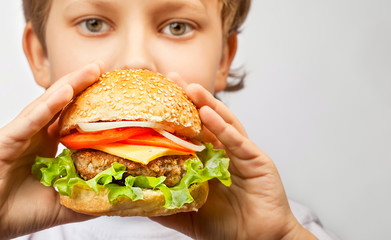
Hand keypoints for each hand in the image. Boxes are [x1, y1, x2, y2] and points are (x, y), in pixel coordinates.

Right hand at [0, 62, 103, 238]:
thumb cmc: (17, 213)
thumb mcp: (64, 205)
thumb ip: (88, 197)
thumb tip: (118, 194)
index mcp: (48, 146)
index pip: (73, 120)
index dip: (92, 106)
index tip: (117, 95)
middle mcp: (35, 136)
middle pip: (63, 105)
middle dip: (85, 85)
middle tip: (106, 69)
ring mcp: (21, 135)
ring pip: (49, 104)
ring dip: (72, 84)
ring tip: (94, 69)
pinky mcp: (6, 140)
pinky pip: (31, 120)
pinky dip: (49, 105)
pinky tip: (67, 90)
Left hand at [153, 75, 315, 239]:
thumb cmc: (225, 227)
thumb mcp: (187, 213)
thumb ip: (164, 204)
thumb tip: (132, 199)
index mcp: (208, 162)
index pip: (189, 132)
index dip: (174, 115)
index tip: (154, 98)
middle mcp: (224, 153)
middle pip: (205, 120)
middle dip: (189, 99)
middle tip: (170, 79)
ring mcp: (240, 153)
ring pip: (222, 123)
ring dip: (206, 103)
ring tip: (189, 87)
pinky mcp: (256, 159)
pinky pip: (236, 139)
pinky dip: (222, 126)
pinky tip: (208, 112)